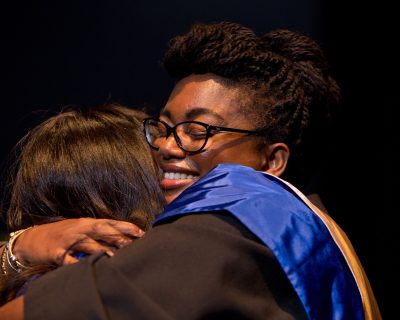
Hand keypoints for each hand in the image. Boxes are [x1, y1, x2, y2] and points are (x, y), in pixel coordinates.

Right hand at [12, 218, 143, 265]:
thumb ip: (99, 232)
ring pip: (87, 244)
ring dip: (101, 250)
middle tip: (134, 243)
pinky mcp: (55, 252)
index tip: (141, 233)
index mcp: (87, 223)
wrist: (32, 239)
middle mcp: (79, 229)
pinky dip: (75, 264)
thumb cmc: (62, 235)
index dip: (126, 227)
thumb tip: (123, 239)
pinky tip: (83, 268)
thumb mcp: (81, 229)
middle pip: (102, 230)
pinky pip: (67, 259)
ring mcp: (67, 240)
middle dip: (119, 236)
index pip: (110, 223)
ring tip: (115, 256)